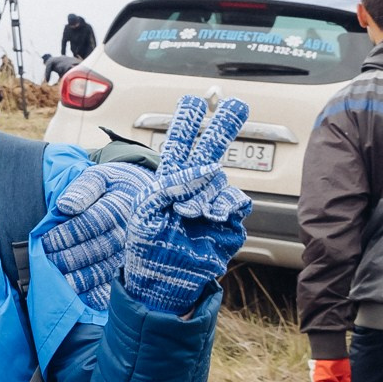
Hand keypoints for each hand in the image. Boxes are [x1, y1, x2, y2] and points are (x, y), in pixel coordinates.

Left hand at [39, 158, 152, 309]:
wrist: (137, 195)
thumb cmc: (110, 186)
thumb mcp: (97, 177)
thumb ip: (82, 188)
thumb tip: (66, 206)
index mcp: (120, 206)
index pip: (91, 224)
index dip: (67, 235)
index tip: (46, 241)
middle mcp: (128, 232)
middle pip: (96, 250)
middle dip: (68, 257)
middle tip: (47, 260)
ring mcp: (129, 253)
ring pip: (103, 270)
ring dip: (78, 278)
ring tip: (56, 278)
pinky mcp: (128, 268)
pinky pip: (112, 284)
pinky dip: (95, 293)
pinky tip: (77, 296)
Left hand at [120, 94, 251, 311]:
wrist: (163, 280)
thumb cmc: (147, 246)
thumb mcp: (145, 209)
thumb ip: (171, 184)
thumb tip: (207, 167)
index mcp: (169, 181)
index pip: (180, 145)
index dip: (187, 123)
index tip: (193, 100)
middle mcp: (193, 189)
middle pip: (211, 151)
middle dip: (223, 127)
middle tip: (236, 104)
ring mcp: (213, 205)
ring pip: (221, 182)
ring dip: (208, 192)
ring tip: (189, 212)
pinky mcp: (229, 224)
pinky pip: (236, 206)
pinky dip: (226, 206)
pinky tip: (211, 216)